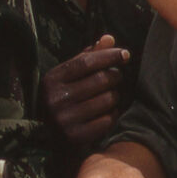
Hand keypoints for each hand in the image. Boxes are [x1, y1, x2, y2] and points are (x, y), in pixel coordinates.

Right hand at [42, 34, 130, 148]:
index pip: (86, 62)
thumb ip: (88, 57)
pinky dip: (113, 114)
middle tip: (117, 76)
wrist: (51, 138)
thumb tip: (109, 38)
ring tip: (111, 95)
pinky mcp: (75, 137)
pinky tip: (108, 112)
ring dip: (115, 96)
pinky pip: (107, 120)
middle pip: (100, 80)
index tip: (125, 54)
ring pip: (107, 100)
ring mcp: (64, 119)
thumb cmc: (66, 99)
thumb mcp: (70, 76)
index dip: (108, 56)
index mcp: (51, 79)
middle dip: (115, 76)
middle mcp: (55, 99)